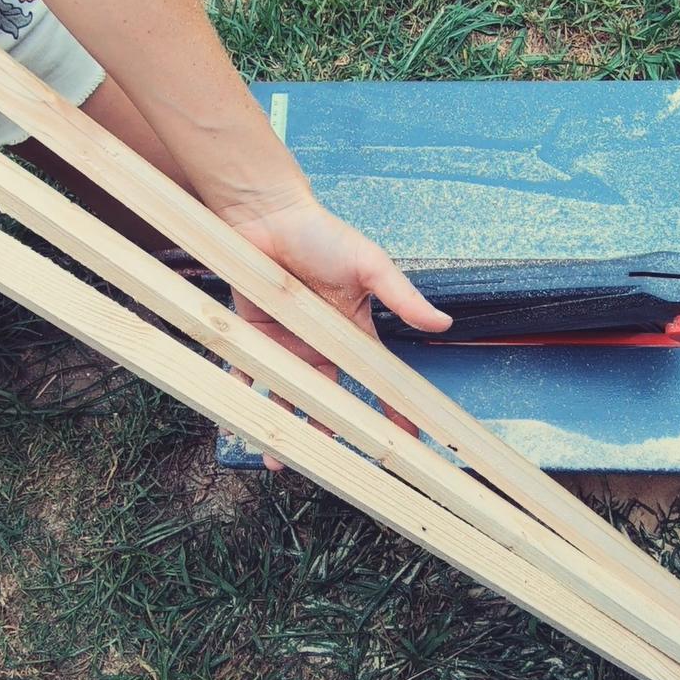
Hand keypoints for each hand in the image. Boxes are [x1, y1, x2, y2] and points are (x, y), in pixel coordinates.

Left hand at [226, 198, 451, 469]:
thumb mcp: (370, 264)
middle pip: (328, 399)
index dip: (393, 410)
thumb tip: (442, 324)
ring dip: (282, 426)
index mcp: (352, 333)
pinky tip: (237, 422)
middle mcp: (320, 346)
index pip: (377, 380)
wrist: (266, 214)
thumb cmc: (321, 234)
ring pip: (287, 395)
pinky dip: (242, 397)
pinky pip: (245, 373)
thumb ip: (401, 295)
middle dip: (330, 433)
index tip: (409, 442)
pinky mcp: (251, 335)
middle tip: (330, 465)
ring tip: (277, 459)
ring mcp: (285, 343)